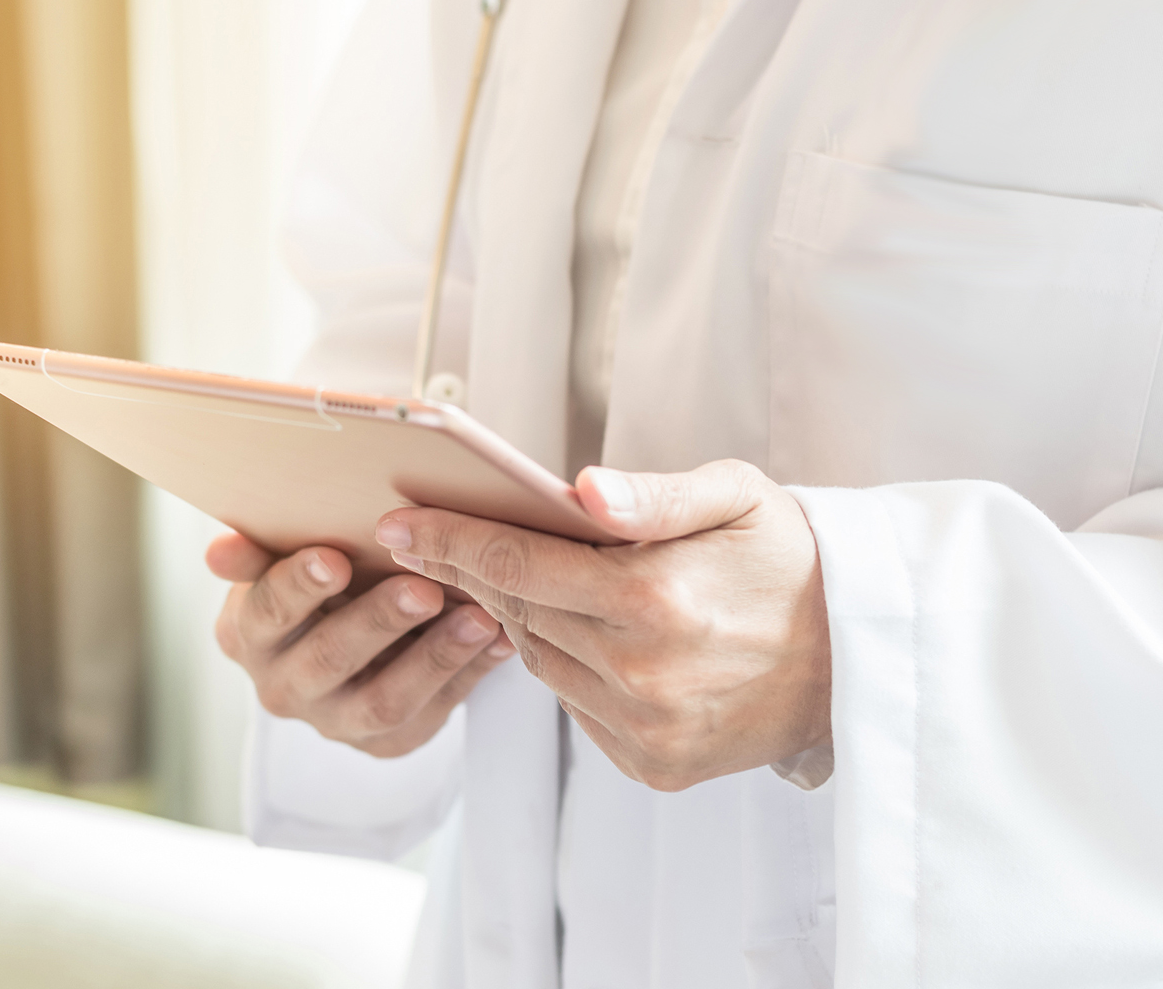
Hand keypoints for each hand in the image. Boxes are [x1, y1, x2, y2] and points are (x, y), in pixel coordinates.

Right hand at [206, 533, 514, 757]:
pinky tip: (502, 640)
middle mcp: (283, 688)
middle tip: (422, 588)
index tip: (335, 558)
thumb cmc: (314, 581)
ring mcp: (335, 722)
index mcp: (247, 634)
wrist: (344, 640)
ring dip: (436, 656)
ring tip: (481, 618)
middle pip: (328, 659)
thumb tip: (220, 550)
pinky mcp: (385, 742)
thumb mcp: (279, 560)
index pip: (266, 612)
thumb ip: (257, 552)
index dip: (298, 587)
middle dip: (378, 622)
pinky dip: (470, 674)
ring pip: (384, 700)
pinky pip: (431, 714)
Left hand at [373, 459, 830, 790]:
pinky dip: (571, 668)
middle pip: (518, 614)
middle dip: (476, 573)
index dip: (450, 540)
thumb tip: (578, 491)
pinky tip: (592, 635)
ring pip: (540, 663)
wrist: (860, 656)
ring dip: (526, 620)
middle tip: (437, 540)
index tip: (397, 523)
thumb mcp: (737, 496)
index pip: (517, 564)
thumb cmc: (790, 558)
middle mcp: (643, 676)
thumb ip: (654, 493)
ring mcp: (647, 730)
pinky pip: (576, 706)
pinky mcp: (654, 765)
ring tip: (531, 579)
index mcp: (656, 600)